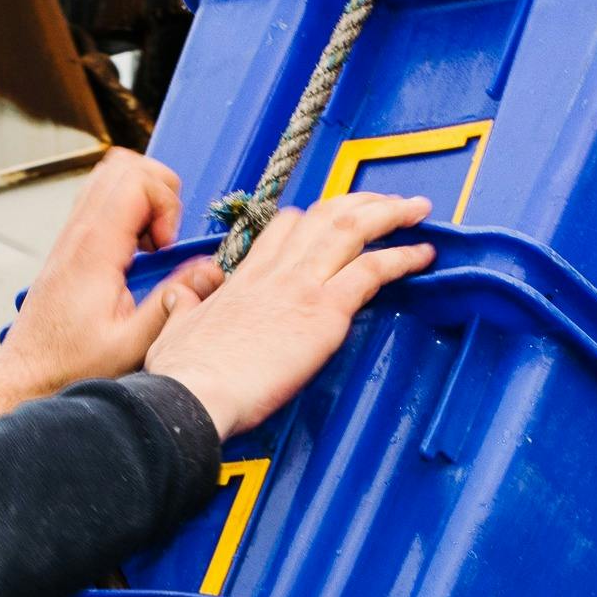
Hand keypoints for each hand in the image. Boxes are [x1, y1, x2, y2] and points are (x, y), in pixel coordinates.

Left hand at [0, 150, 213, 426]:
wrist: (27, 374)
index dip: (166, 202)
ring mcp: (71, 236)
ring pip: (109, 176)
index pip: (136, 180)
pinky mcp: (70, 246)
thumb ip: (174, 304)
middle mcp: (79, 234)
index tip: (168, 246)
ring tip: (154, 242)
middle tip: (166, 237)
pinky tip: (138, 252)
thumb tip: (209, 273)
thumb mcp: (133, 344)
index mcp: (95, 250)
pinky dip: (128, 212)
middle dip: (160, 191)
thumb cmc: (70, 365)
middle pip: (123, 165)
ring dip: (143, 198)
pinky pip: (100, 201)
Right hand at [143, 192, 437, 440]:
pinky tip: (423, 255)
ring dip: (390, 214)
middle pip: (324, 216)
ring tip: (417, 210)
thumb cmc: (183, 375)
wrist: (192, 395)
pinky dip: (402, 257)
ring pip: (353, 230)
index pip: (284, 228)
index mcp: (244, 278)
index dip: (313, 217)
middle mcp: (276, 273)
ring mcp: (301, 287)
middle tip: (387, 201)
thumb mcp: (173, 330)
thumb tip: (178, 297)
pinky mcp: (323, 314)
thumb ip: (183, 308)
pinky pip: (372, 271)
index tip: (332, 218)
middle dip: (361, 202)